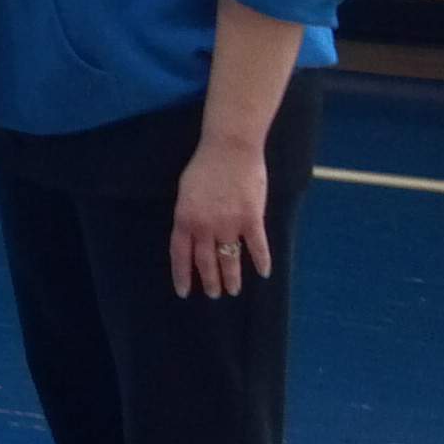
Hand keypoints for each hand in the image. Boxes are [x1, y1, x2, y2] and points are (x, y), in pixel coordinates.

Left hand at [171, 134, 269, 298]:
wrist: (229, 149)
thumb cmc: (205, 165)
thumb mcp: (186, 191)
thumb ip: (189, 214)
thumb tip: (192, 232)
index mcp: (185, 218)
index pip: (180, 254)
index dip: (182, 275)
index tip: (184, 291)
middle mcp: (205, 226)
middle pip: (205, 261)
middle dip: (209, 281)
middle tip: (214, 294)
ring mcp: (229, 224)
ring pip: (229, 259)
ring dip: (231, 277)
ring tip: (233, 290)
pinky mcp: (251, 219)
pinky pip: (257, 247)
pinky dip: (261, 261)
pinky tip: (263, 273)